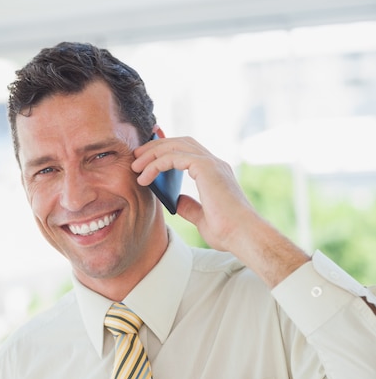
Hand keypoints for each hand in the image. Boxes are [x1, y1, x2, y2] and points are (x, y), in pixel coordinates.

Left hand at [132, 134, 309, 286]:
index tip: (148, 157)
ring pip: (175, 146)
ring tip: (136, 165)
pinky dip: (156, 164)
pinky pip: (173, 157)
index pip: (188, 151)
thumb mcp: (202, 219)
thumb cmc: (228, 232)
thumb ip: (190, 207)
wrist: (242, 236)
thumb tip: (176, 201)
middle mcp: (215, 163)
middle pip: (180, 142)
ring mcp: (212, 163)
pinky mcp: (206, 168)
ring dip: (152, 153)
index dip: (168, 149)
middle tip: (137, 157)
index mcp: (216, 173)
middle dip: (156, 146)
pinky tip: (145, 177)